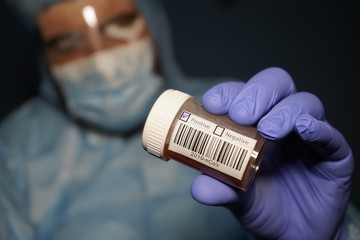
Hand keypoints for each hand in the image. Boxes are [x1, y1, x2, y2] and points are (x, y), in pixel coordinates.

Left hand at [190, 67, 352, 239]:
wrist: (294, 232)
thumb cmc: (262, 204)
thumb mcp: (235, 196)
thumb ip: (220, 188)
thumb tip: (198, 188)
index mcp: (252, 123)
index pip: (241, 93)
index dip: (227, 93)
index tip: (212, 105)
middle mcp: (281, 120)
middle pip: (275, 85)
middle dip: (256, 93)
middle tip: (241, 115)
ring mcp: (308, 135)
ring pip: (305, 103)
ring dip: (284, 111)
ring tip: (269, 131)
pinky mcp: (334, 154)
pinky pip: (331, 135)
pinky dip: (318, 129)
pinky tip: (305, 129)